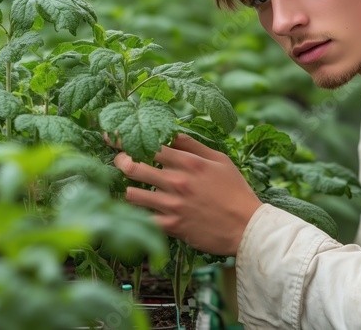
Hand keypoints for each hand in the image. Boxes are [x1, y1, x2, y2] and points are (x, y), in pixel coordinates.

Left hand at [113, 134, 262, 255]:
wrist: (247, 227)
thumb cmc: (235, 191)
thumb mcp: (220, 160)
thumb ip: (193, 145)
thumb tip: (171, 133)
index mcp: (189, 162)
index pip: (150, 145)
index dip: (127, 139)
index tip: (112, 137)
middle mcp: (177, 181)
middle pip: (133, 166)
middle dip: (120, 162)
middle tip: (118, 162)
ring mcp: (172, 205)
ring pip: (131, 194)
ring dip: (126, 189)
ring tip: (126, 188)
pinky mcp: (172, 227)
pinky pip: (143, 219)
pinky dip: (135, 215)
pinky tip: (134, 212)